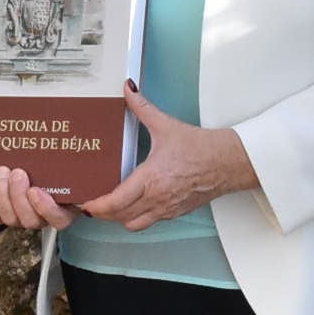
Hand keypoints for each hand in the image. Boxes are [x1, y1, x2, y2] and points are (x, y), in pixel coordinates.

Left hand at [0, 163, 77, 231]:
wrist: (31, 166)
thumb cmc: (53, 165)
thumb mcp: (67, 162)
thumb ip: (77, 161)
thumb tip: (84, 142)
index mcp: (63, 209)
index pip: (58, 219)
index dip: (44, 208)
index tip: (36, 190)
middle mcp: (41, 217)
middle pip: (29, 221)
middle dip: (17, 196)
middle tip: (16, 172)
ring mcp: (20, 216)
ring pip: (9, 219)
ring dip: (1, 195)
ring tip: (1, 174)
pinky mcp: (1, 213)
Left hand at [81, 85, 258, 231]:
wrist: (228, 163)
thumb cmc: (201, 148)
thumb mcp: (166, 125)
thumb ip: (142, 107)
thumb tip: (128, 90)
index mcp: (151, 179)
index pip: (116, 203)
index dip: (97, 207)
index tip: (86, 203)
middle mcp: (157, 199)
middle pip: (119, 217)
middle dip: (102, 213)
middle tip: (91, 204)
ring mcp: (166, 209)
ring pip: (133, 224)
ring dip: (119, 218)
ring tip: (110, 207)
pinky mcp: (175, 213)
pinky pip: (149, 222)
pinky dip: (137, 218)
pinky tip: (134, 205)